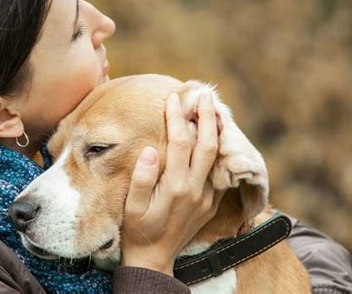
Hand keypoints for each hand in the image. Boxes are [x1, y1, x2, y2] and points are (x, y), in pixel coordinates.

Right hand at [120, 91, 223, 275]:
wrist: (155, 257)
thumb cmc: (138, 229)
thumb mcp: (132, 207)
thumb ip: (142, 178)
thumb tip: (150, 150)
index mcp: (175, 187)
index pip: (180, 143)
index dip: (177, 118)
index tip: (173, 99)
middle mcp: (196, 189)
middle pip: (208, 144)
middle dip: (207, 116)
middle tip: (205, 94)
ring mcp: (207, 197)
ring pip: (218, 157)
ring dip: (218, 131)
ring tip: (215, 109)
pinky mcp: (212, 203)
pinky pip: (220, 172)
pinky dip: (219, 151)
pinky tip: (215, 138)